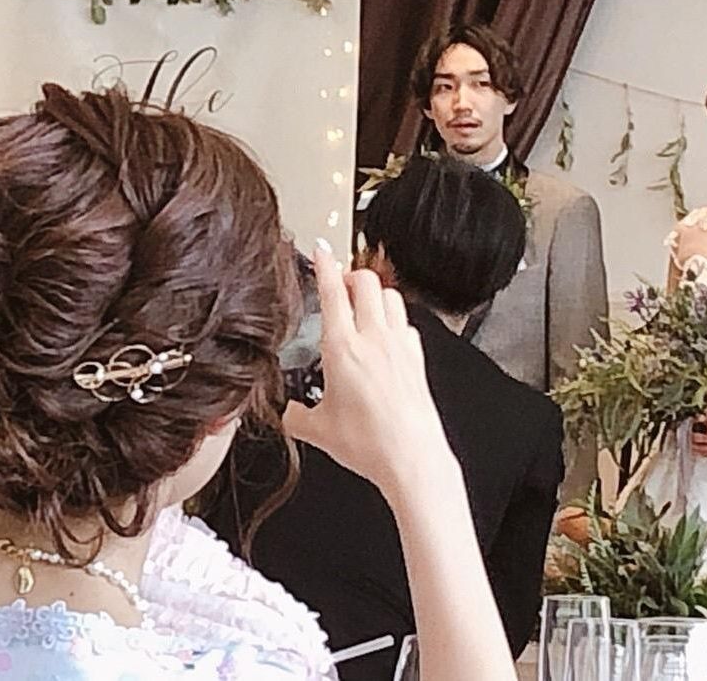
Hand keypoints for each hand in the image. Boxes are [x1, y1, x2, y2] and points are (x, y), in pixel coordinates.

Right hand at [283, 242, 454, 502]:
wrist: (411, 457)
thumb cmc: (370, 442)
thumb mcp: (318, 432)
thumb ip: (296, 416)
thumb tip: (289, 414)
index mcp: (343, 347)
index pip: (331, 290)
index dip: (323, 264)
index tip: (320, 249)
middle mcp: (373, 338)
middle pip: (365, 281)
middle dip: (350, 275)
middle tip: (339, 283)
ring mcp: (399, 345)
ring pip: (390, 295)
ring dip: (375, 293)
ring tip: (363, 304)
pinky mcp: (416, 358)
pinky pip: (407, 324)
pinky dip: (395, 320)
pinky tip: (388, 335)